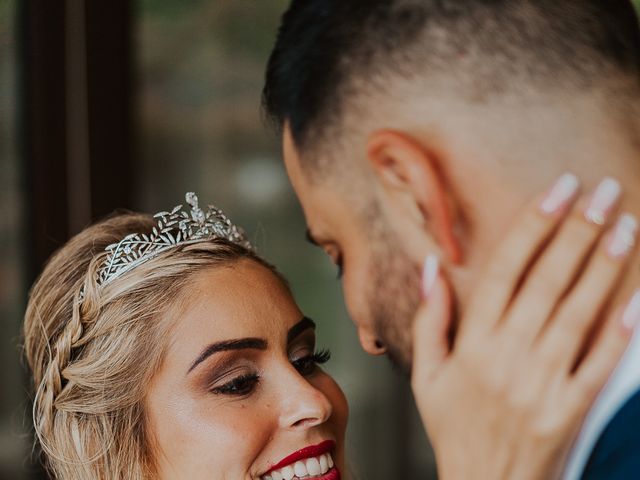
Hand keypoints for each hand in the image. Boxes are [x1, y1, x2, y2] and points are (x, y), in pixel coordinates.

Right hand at [411, 175, 638, 479]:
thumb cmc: (453, 427)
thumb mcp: (425, 375)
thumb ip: (430, 317)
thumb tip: (431, 265)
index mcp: (473, 344)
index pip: (505, 271)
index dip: (533, 226)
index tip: (557, 191)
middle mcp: (508, 357)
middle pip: (547, 282)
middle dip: (577, 232)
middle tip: (601, 191)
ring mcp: (542, 383)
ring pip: (578, 313)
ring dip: (604, 267)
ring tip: (624, 225)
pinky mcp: (570, 408)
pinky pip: (600, 363)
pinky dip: (621, 329)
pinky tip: (637, 296)